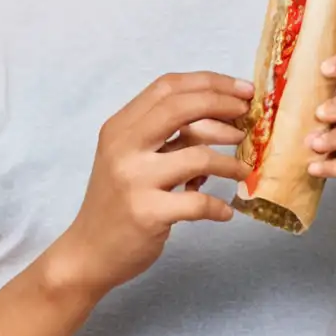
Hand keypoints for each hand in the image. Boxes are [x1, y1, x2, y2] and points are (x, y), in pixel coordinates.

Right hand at [62, 72, 253, 296]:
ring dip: (229, 162)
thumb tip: (223, 118)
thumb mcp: (133, 158)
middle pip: (181, 108)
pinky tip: (225, 212)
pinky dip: (218, 206)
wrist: (88, 253)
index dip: (209, 82)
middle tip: (247, 117)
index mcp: (120, 127)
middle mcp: (124, 147)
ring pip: (197, 154)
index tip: (240, 89)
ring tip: (243, 171)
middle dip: (222, 105)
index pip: (167, 86)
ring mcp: (134, 179)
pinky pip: (198, 203)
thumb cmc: (118, 201)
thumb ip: (167, 136)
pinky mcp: (147, 213)